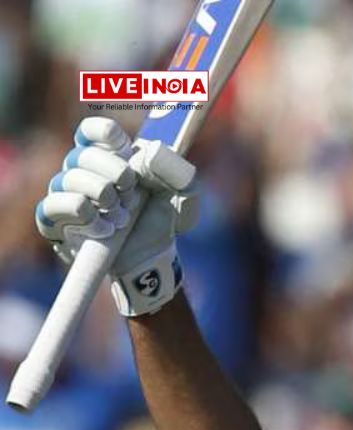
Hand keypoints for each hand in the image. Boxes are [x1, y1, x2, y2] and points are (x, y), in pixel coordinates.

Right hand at [35, 117, 199, 316]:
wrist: (150, 258)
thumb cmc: (160, 222)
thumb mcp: (183, 198)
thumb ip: (180, 173)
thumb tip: (153, 154)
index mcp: (109, 156)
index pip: (91, 131)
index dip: (104, 134)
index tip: (124, 147)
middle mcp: (81, 169)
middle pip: (83, 154)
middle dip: (116, 174)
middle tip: (132, 195)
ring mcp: (64, 192)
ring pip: (71, 178)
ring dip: (104, 198)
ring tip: (123, 217)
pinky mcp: (52, 218)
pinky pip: (55, 205)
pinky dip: (86, 216)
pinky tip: (105, 229)